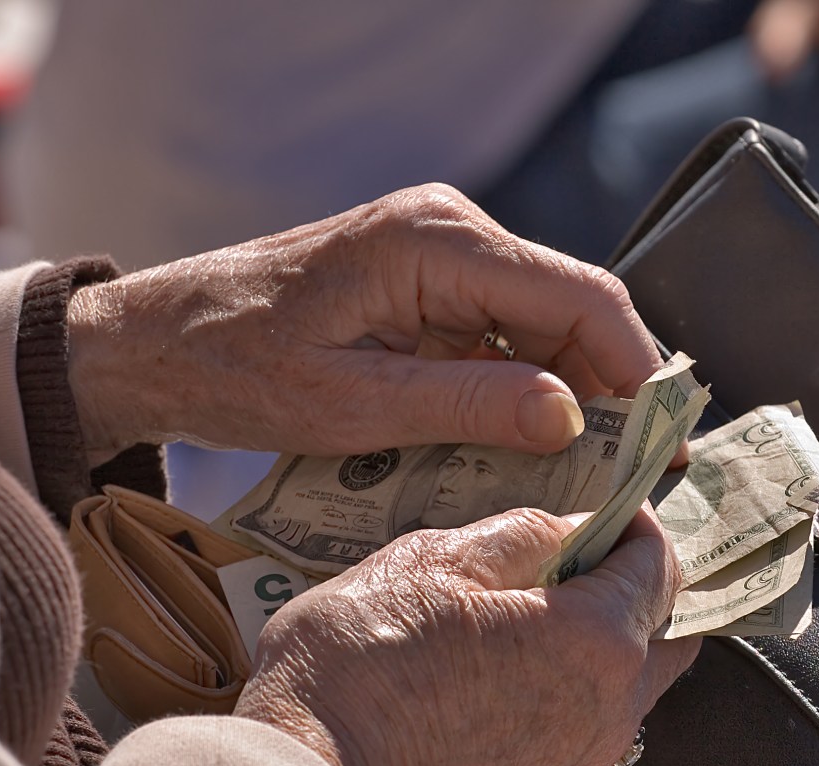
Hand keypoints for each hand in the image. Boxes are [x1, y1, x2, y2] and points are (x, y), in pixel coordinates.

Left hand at [65, 185, 661, 459]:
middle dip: (611, 393)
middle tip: (631, 479)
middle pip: (576, 310)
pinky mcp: (432, 287)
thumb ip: (469, 406)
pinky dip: (528, 391)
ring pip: (549, 328)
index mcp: (436, 242)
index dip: (636, 371)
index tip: (663, 445)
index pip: (581, 295)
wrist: (155, 344)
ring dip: (572, 399)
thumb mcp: (351, 404)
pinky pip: (507, 337)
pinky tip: (530, 449)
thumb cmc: (233, 367)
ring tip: (588, 477)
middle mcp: (453, 233)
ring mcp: (444, 256)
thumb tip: (575, 421)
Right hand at [234, 506, 698, 765]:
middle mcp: (611, 707)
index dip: (633, 521)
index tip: (600, 504)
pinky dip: (585, 681)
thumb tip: (574, 528)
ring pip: (638, 681)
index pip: (658, 563)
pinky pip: (598, 720)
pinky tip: (525, 656)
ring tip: (548, 600)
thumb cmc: (364, 654)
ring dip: (614, 635)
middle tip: (587, 549)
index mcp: (597, 640)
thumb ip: (528, 533)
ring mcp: (583, 756)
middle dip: (640, 581)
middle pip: (667, 629)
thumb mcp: (441, 557)